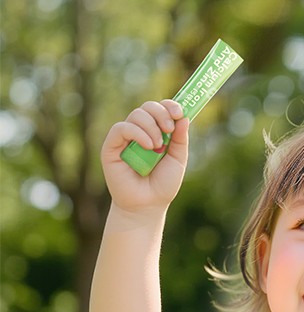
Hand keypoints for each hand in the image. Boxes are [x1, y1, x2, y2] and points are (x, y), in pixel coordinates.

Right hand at [100, 99, 188, 214]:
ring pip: (136, 115)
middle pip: (148, 107)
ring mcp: (125, 138)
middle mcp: (139, 132)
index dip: (169, 106)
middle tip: (169, 128)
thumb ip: (180, 139)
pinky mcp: (111, 146)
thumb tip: (185, 117)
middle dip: (161, 113)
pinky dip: (137, 132)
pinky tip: (147, 146)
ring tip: (157, 146)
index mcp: (155, 132)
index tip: (180, 113)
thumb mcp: (177, 160)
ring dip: (151, 126)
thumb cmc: (162, 185)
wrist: (147, 206)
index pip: (160, 108)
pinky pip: (121, 128)